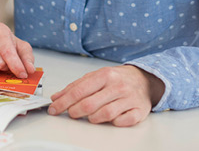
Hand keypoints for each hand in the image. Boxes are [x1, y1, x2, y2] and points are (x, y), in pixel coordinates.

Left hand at [48, 65, 163, 126]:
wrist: (144, 80)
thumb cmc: (117, 79)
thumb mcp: (96, 76)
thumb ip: (76, 86)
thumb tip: (56, 97)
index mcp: (105, 75)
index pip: (79, 91)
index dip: (63, 102)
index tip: (54, 109)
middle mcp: (118, 86)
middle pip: (90, 104)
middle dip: (75, 112)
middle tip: (71, 114)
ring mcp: (129, 98)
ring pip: (105, 114)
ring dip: (93, 119)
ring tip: (90, 116)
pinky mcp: (139, 110)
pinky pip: (123, 121)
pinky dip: (114, 123)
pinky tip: (110, 119)